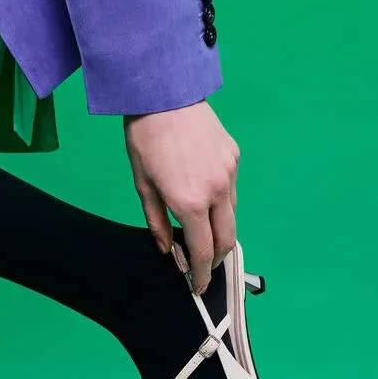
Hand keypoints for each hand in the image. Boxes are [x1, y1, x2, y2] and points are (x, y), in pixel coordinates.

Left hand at [123, 100, 239, 293]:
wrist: (164, 92)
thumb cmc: (145, 139)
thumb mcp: (143, 185)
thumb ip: (157, 222)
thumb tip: (167, 249)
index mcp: (190, 202)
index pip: (203, 251)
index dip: (201, 274)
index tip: (198, 287)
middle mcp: (216, 191)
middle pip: (226, 239)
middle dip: (216, 259)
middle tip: (204, 268)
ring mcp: (229, 173)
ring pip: (231, 215)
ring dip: (220, 232)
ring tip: (204, 236)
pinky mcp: (234, 157)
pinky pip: (231, 191)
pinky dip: (221, 204)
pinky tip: (206, 201)